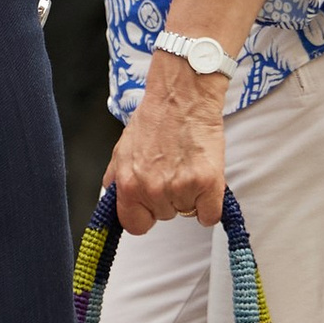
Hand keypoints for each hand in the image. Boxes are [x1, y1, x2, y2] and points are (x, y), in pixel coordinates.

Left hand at [107, 49, 231, 236]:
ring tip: (187, 165)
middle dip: (168, 198)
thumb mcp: (122, 149)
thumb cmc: (154, 119)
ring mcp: (181, 187)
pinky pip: (210, 215)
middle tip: (172, 168)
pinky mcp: (207, 182)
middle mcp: (152, 189)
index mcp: (128, 184)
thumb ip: (116, 179)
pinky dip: (211, 204)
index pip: (134, 226)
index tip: (151, 205)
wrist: (182, 96)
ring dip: (190, 196)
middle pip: (164, 216)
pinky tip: (205, 181)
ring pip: (187, 212)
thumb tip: (112, 201)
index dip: (144, 216)